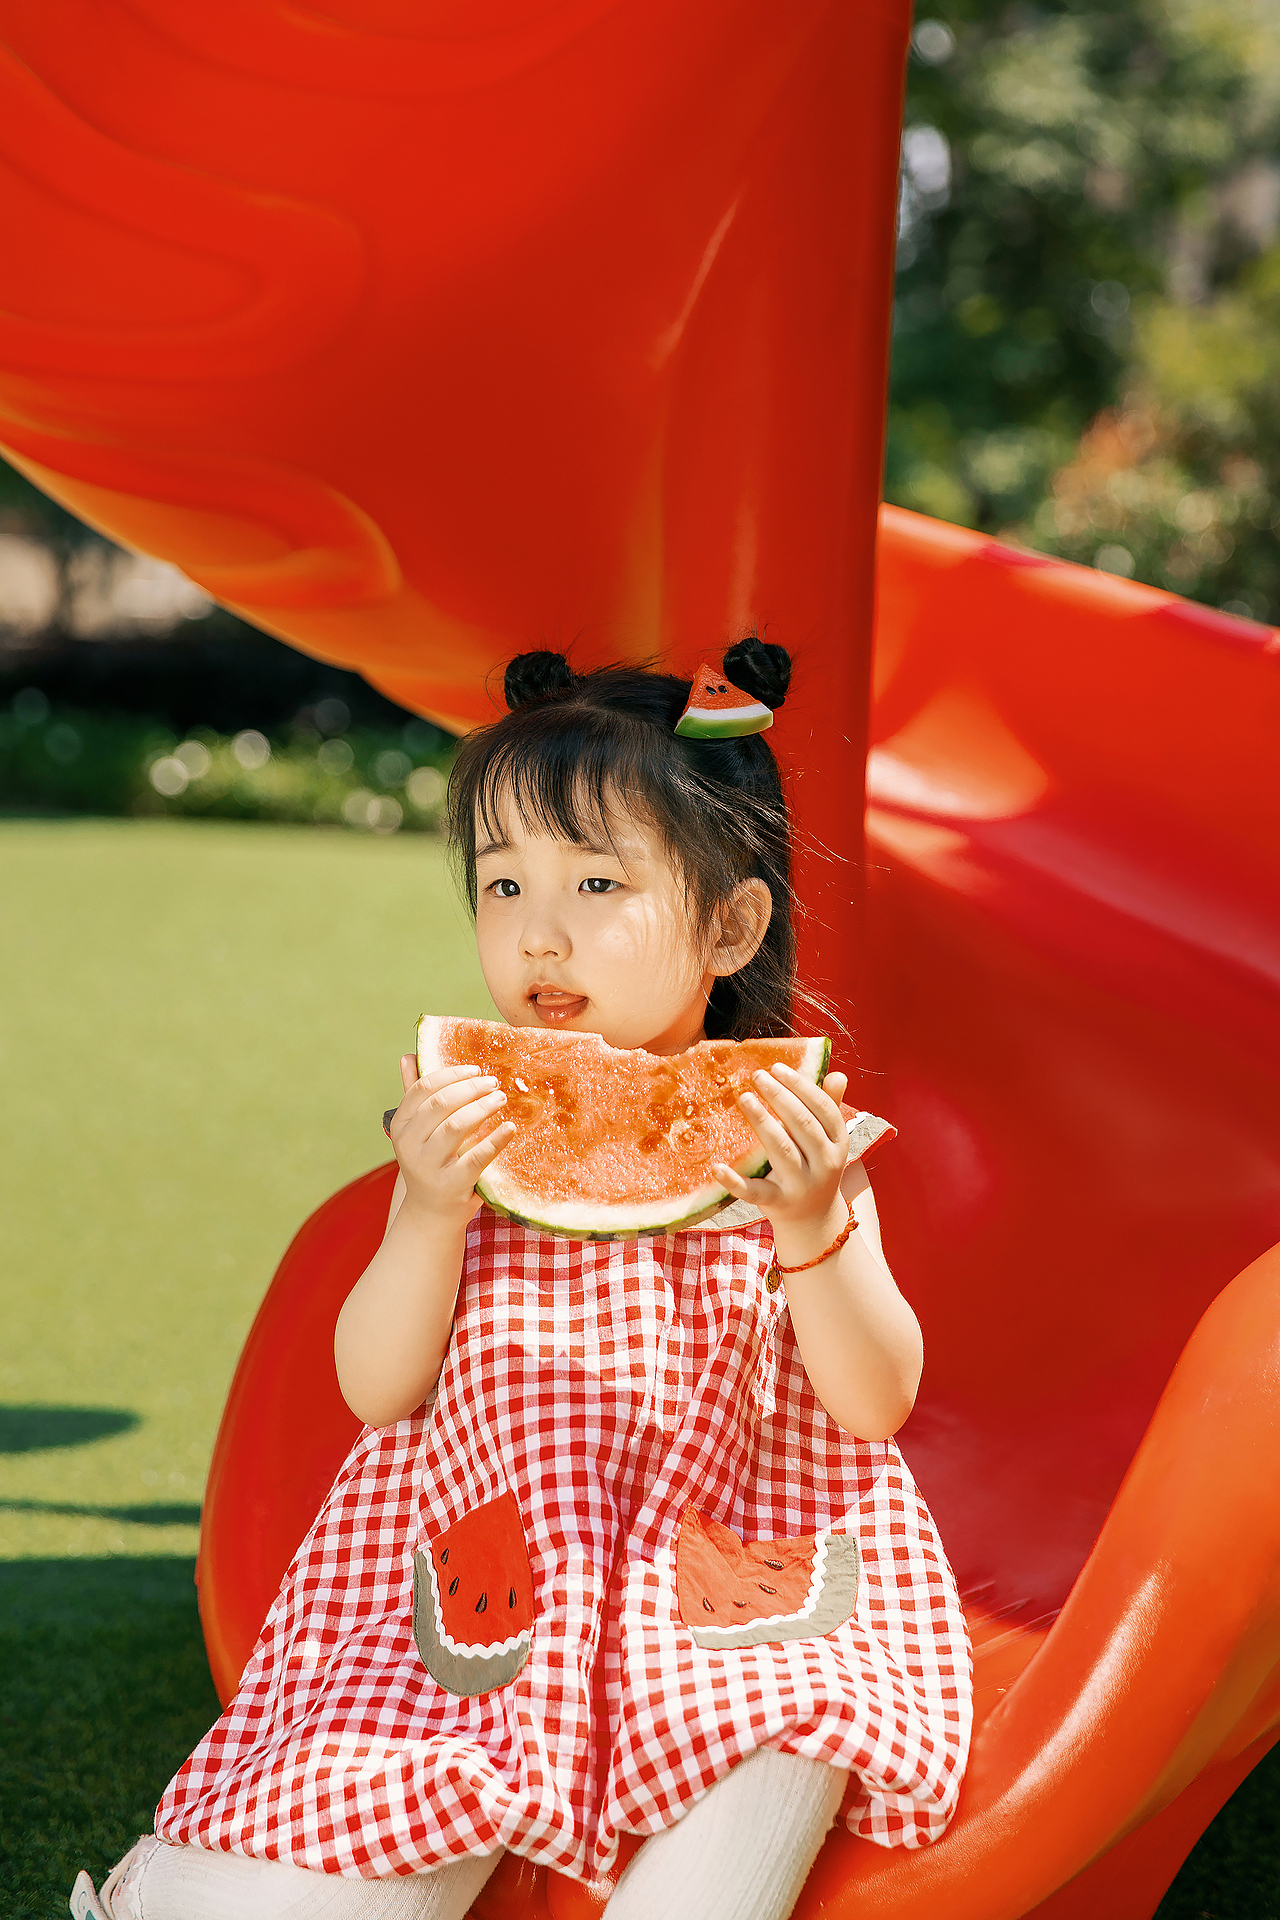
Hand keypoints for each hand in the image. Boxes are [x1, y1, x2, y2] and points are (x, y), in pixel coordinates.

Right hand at [388, 1053, 515, 1228]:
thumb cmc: (430, 1162)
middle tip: (494, 1083)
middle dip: (470, 1088)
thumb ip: (415, 1095)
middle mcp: (409, 1145)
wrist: (431, 1213)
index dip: (450, 1074)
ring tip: (501, 1098)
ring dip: (482, 1108)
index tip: (475, 1069)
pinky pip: (476, 1158)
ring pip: (455, 1127)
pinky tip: (511, 1127)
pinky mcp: (451, 1184)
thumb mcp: (418, 1131)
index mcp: (400, 1125)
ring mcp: (428, 1166)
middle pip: (440, 1104)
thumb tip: (408, 1056)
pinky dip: (495, 1140)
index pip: (423, 1089)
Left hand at [712, 1067, 850, 1262]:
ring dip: (762, 1122)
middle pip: (802, 1124)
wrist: (813, 1220)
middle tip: (757, 1075)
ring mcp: (801, 1185)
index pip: (823, 1108)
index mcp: (837, 1143)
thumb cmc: (815, 1167)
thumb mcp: (829, 1141)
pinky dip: (735, 1181)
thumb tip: (838, 1073)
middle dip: (779, 1096)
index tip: (778, 1067)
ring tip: (744, 1097)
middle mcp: (824, 1164)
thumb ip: (830, 1106)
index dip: (801, 1086)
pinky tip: (716, 1167)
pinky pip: (754, 1191)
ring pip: (781, 1149)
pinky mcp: (778, 1203)